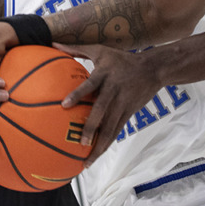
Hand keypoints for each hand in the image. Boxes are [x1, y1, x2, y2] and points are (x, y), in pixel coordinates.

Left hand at [56, 43, 161, 165]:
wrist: (152, 69)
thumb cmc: (121, 58)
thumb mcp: (100, 50)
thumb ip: (76, 49)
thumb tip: (52, 43)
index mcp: (104, 74)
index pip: (89, 85)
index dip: (77, 94)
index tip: (64, 105)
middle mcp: (113, 90)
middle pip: (101, 111)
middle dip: (91, 128)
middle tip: (79, 143)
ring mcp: (122, 103)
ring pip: (111, 127)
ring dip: (99, 144)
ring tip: (86, 161)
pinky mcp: (129, 113)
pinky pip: (117, 130)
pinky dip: (107, 143)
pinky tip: (97, 154)